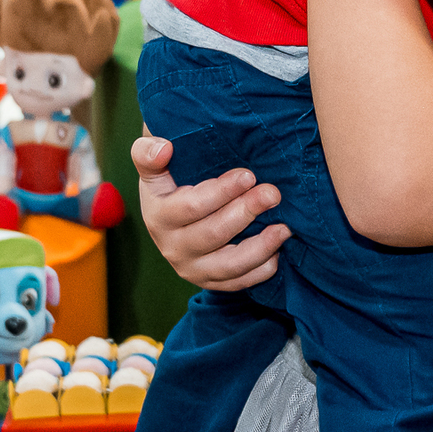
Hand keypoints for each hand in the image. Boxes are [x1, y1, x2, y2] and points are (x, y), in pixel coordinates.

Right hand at [131, 130, 289, 292]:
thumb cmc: (168, 186)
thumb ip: (148, 154)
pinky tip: (278, 253)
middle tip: (273, 193)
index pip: (192, 206)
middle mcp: (172, 247)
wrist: (169, 221)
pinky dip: (260, 271)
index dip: (222, 191)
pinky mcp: (208, 282)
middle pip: (213, 234)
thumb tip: (164, 148)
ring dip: (260, 247)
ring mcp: (191, 269)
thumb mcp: (153, 168)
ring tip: (284, 228)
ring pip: (229, 265)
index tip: (248, 175)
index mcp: (159, 216)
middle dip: (247, 212)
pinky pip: (237, 283)